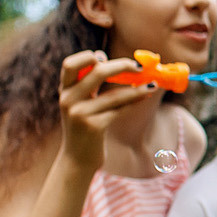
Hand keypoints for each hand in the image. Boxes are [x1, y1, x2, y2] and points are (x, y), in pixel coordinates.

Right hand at [59, 51, 156, 172]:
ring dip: (137, 88)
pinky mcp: (93, 127)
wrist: (77, 159)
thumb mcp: (79, 103)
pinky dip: (135, 101)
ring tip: (152, 84)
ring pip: (114, 94)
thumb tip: (103, 57)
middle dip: (121, 65)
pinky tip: (145, 96)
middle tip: (138, 67)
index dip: (87, 57)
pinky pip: (119, 110)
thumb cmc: (83, 126)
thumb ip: (87, 83)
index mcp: (64, 91)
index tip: (104, 57)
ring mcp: (80, 114)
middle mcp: (68, 100)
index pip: (69, 64)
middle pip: (97, 72)